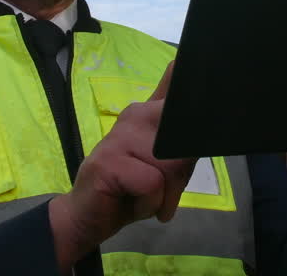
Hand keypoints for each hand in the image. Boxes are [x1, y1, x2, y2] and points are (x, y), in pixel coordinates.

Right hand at [49, 62, 196, 269]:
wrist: (86, 215)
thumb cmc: (129, 186)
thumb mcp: (163, 159)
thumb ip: (177, 128)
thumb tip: (184, 74)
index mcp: (146, 112)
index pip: (176, 89)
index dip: (191, 92)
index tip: (200, 71)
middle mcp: (133, 116)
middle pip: (183, 138)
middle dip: (180, 171)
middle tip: (157, 185)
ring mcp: (119, 136)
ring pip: (170, 164)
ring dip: (163, 193)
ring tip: (141, 193)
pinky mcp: (109, 161)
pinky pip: (153, 184)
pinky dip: (148, 202)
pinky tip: (129, 200)